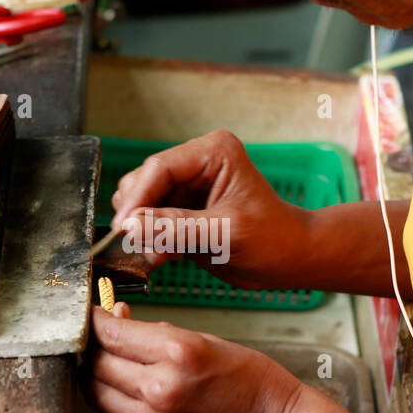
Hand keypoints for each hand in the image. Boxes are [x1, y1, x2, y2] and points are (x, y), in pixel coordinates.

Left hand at [83, 303, 304, 412]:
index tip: (91, 314)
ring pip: (96, 394)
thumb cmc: (250, 382)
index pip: (109, 333)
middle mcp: (160, 391)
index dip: (93, 319)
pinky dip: (118, 402)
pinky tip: (136, 393)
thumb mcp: (205, 340)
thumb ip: (154, 333)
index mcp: (177, 354)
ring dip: (98, 375)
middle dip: (92, 346)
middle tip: (98, 337)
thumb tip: (116, 319)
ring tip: (112, 363)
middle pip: (96, 364)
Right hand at [110, 129, 310, 289]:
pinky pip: (149, 223)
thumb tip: (131, 226)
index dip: (138, 198)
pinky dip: (151, 241)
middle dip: (140, 215)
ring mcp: (187, 188)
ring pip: (141, 204)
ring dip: (144, 231)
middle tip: (145, 246)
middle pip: (143, 182)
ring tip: (161, 254)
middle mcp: (196, 164)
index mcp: (212, 152)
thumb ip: (176, 228)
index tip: (123, 228)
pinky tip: (164, 256)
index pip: (159, 168)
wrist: (289, 260)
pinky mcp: (181, 212)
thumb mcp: (225, 233)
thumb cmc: (273, 239)